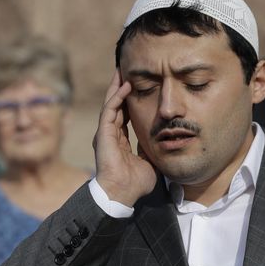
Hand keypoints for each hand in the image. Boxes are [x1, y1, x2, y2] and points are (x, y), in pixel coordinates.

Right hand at [93, 69, 156, 205]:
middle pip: (115, 106)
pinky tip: (125, 85)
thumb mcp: (149, 161)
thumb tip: (161, 140)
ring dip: (117, 87)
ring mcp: (105, 133)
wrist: (122, 194)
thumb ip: (151, 148)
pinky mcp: (103, 133)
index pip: (123, 116)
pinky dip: (117, 97)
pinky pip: (110, 110)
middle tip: (126, 72)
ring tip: (123, 71)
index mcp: (119, 141)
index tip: (137, 88)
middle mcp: (110, 135)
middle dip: (120, 88)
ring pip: (110, 104)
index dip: (129, 102)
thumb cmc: (135, 182)